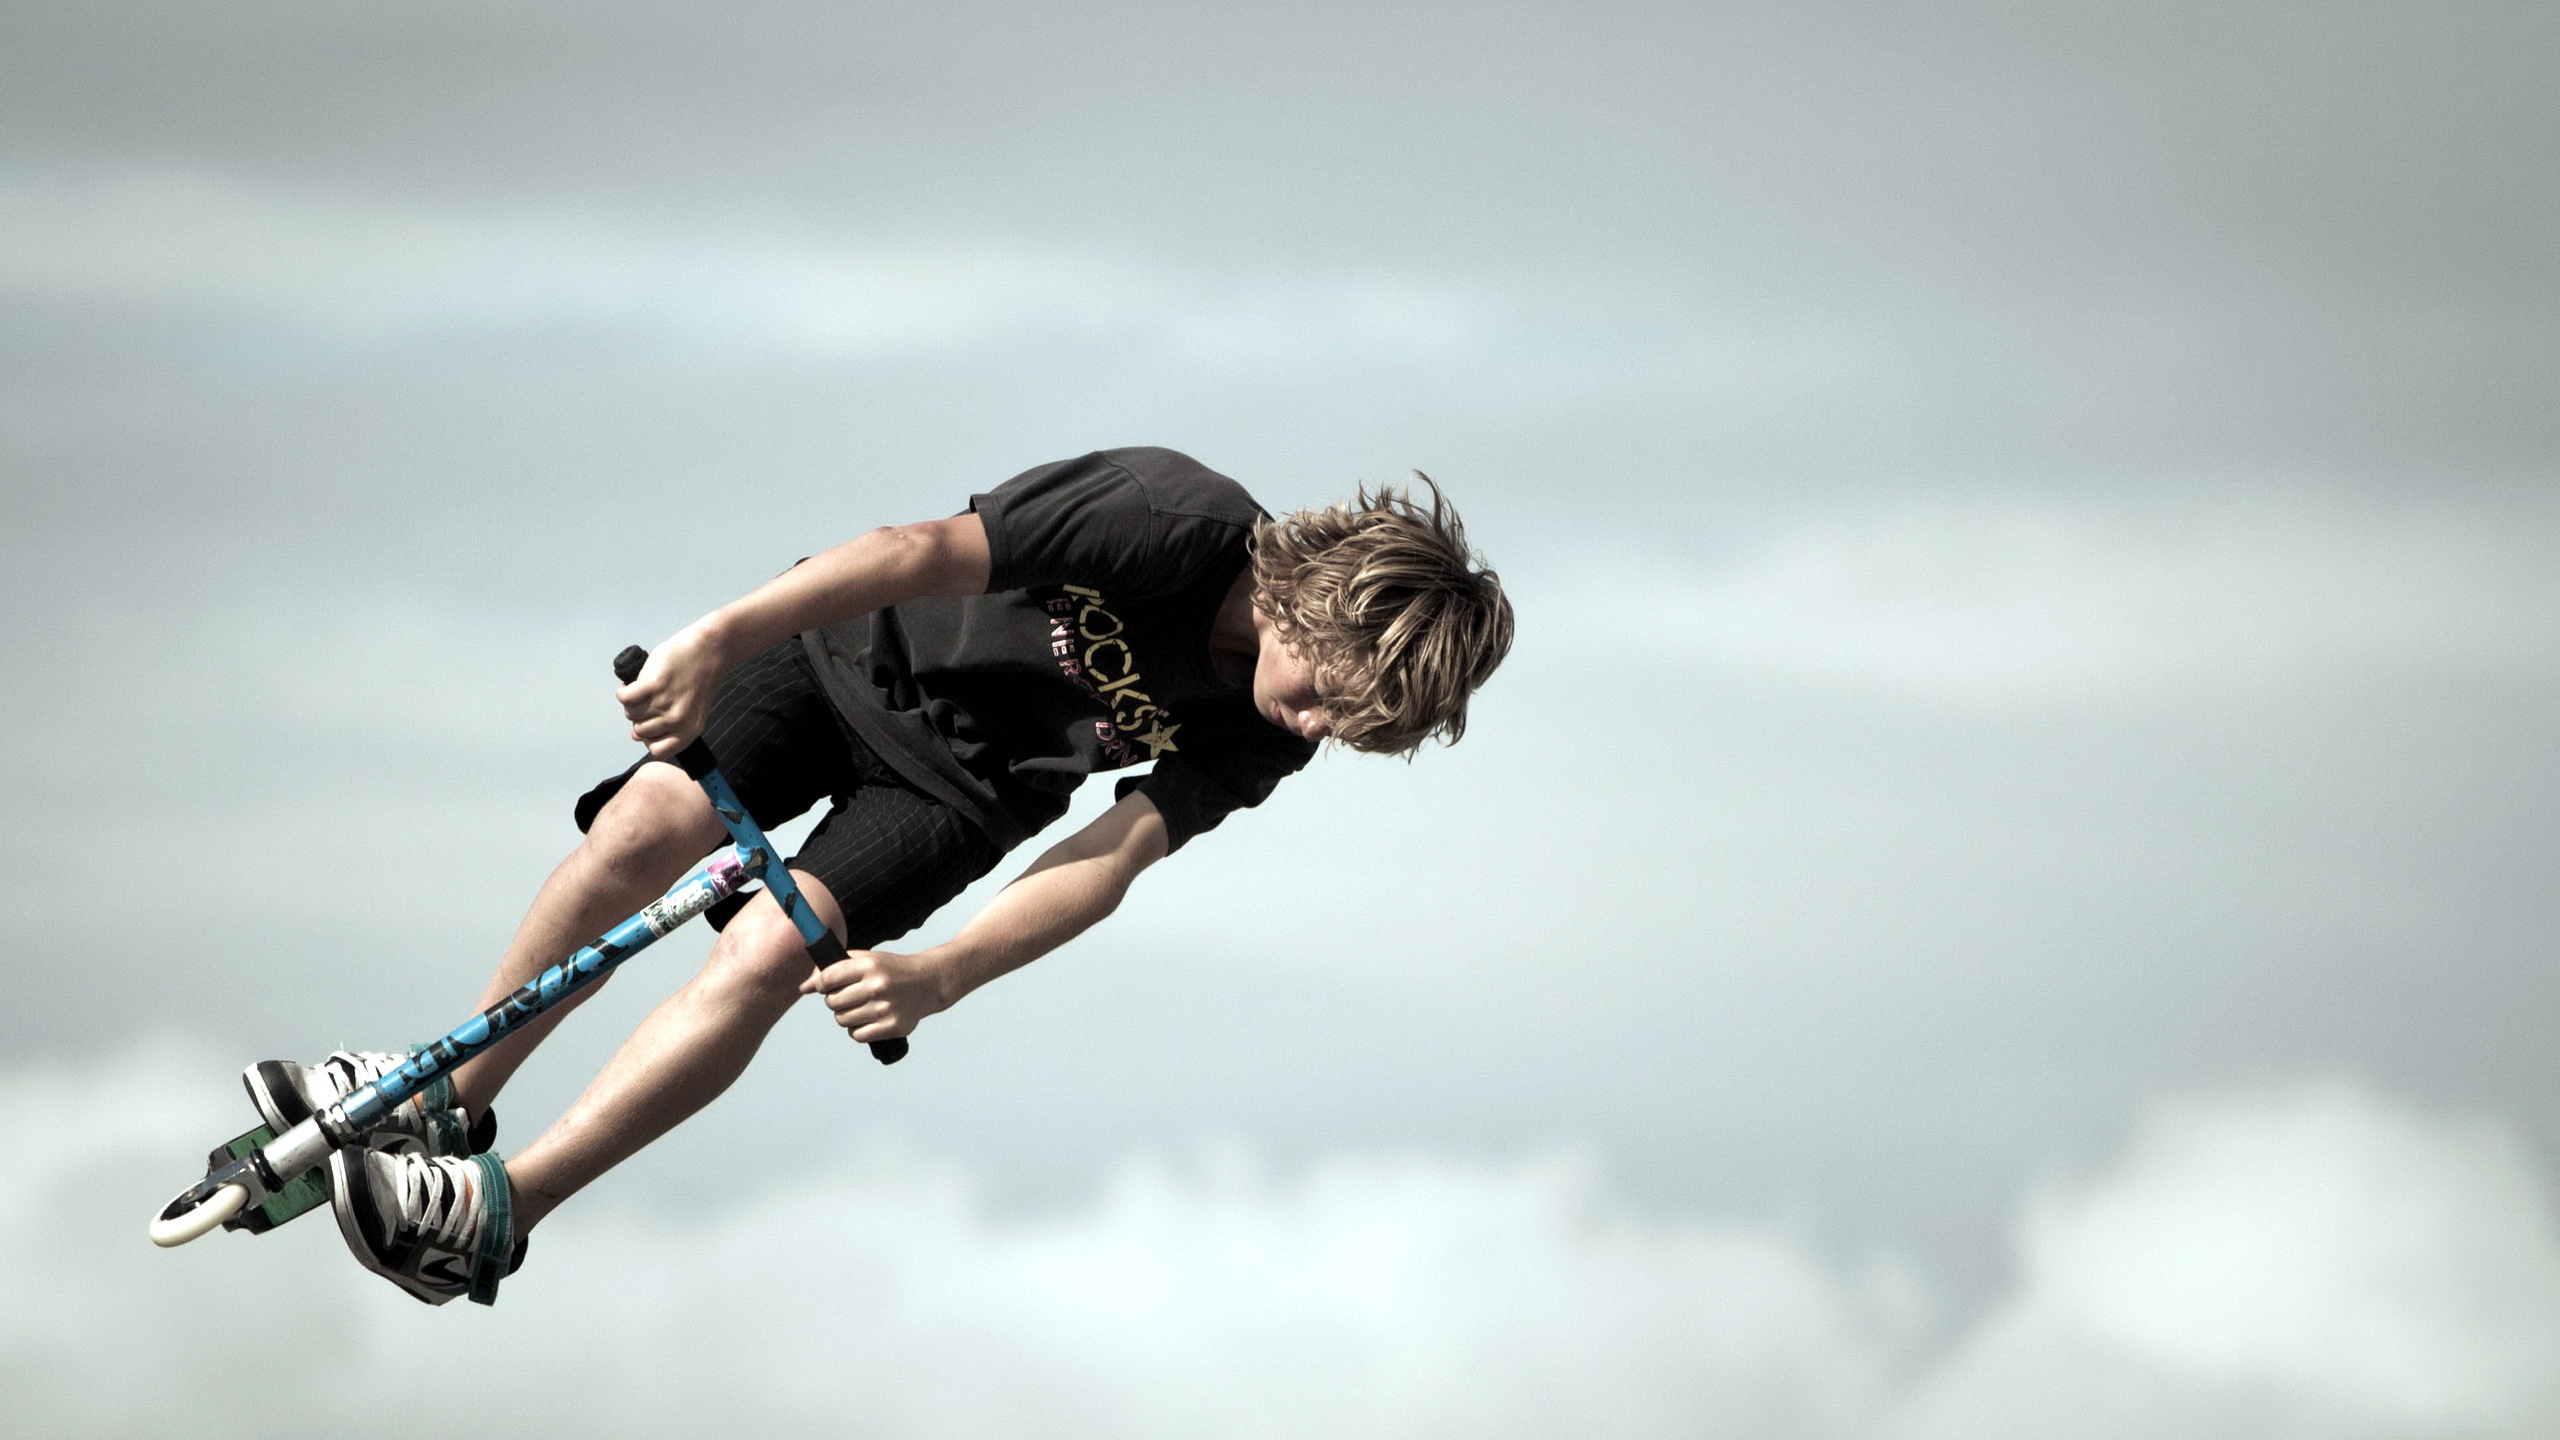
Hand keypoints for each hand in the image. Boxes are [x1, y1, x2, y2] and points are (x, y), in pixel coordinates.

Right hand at [618, 624, 727, 757]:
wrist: (709, 651)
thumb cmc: (700, 678)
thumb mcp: (692, 711)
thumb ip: (670, 727)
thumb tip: (636, 736)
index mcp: (689, 731)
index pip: (658, 750)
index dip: (649, 738)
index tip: (650, 724)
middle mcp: (677, 720)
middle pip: (640, 732)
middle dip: (640, 718)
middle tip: (647, 701)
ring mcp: (664, 703)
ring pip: (631, 714)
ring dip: (631, 703)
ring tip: (641, 690)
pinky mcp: (652, 685)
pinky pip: (625, 698)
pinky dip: (623, 691)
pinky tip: (629, 685)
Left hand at [801, 946, 950, 1042]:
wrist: (928, 983)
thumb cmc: (892, 970)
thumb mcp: (866, 961)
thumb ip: (833, 970)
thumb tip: (804, 988)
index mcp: (870, 965)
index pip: (827, 979)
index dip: (823, 985)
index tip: (830, 986)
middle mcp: (877, 986)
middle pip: (832, 1003)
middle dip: (836, 1001)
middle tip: (851, 997)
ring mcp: (885, 1008)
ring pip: (842, 1020)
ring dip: (847, 1016)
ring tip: (862, 1008)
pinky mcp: (892, 1026)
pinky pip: (857, 1035)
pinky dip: (859, 1030)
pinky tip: (869, 1019)